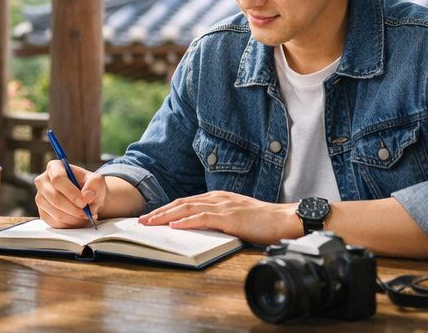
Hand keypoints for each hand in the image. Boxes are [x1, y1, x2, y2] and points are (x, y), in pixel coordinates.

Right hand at [34, 161, 104, 227]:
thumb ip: (94, 184)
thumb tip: (87, 195)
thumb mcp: (97, 181)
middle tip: (87, 213)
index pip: (57, 179)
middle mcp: (43, 181)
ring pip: (56, 213)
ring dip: (74, 219)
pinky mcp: (43, 213)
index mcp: (54, 167)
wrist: (86, 199)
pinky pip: (55, 223)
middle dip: (74, 210)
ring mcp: (40, 198)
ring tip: (86, 216)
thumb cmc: (89, 187)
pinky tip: (78, 220)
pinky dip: (70, 225)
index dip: (70, 192)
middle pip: (55, 198)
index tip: (83, 202)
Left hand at [141, 192, 301, 244]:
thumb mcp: (235, 217)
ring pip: (187, 208)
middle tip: (142, 221)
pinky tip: (175, 225)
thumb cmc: (263, 221)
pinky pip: (204, 218)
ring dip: (166, 216)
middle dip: (159, 212)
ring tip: (151, 222)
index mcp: (217, 198)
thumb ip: (217, 219)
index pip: (185, 202)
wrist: (285, 219)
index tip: (151, 216)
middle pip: (181, 203)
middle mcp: (217, 198)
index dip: (166, 208)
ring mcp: (223, 206)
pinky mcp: (230, 216)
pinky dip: (187, 221)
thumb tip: (198, 229)